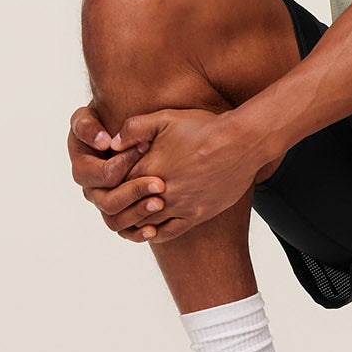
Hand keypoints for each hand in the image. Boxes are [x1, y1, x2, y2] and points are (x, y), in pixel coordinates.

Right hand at [67, 105, 151, 233]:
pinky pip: (125, 232)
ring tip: (160, 203)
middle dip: (134, 192)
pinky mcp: (119, 213)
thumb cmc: (106, 120)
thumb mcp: (90, 118)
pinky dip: (138, 233)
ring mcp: (104, 203)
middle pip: (107, 201)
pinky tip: (155, 229)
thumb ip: (88, 126)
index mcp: (82, 166)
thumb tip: (103, 142)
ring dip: (138, 213)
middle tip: (160, 183)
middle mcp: (90, 188)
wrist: (123, 135)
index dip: (122, 164)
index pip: (101, 174)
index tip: (146, 148)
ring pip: (115, 221)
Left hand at [89, 106, 271, 243]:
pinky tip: (152, 229)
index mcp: (147, 168)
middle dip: (120, 203)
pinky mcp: (196, 215)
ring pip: (144, 224)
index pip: (113, 184)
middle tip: (119, 197)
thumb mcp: (166, 118)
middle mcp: (159, 192)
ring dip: (136, 219)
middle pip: (125, 208)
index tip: (112, 177)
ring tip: (134, 211)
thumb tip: (112, 143)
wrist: (241, 144)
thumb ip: (134, 129)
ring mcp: (179, 207)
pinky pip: (168, 233)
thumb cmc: (204, 128)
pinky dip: (156, 233)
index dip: (110, 182)